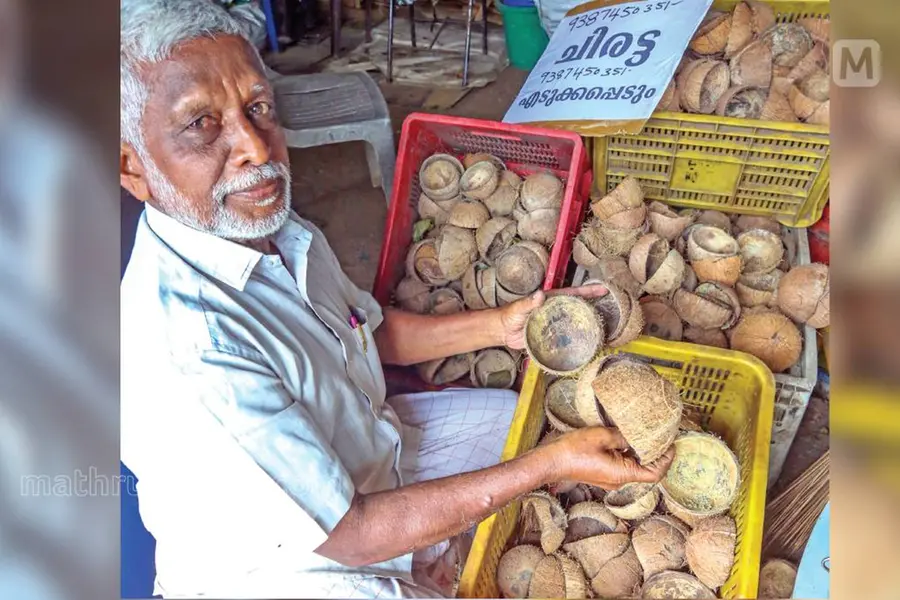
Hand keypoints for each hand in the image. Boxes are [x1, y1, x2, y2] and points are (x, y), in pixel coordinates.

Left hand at [497, 285, 609, 349]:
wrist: (503, 332)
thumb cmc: (510, 315)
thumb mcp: (519, 307)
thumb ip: (529, 302)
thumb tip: (540, 294)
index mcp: (551, 300)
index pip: (572, 294)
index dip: (588, 291)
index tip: (603, 289)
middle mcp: (556, 311)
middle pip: (578, 308)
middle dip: (594, 307)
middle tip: (612, 309)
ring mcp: (555, 324)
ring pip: (574, 323)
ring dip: (588, 324)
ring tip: (605, 328)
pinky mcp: (551, 337)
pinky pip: (566, 338)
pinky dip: (576, 340)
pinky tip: (587, 344)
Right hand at [535, 426, 675, 489]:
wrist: (552, 460)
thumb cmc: (575, 450)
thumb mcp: (603, 436)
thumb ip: (623, 436)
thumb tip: (636, 435)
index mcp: (623, 474)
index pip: (654, 473)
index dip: (666, 460)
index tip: (672, 445)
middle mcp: (619, 480)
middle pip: (645, 470)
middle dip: (655, 453)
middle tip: (661, 435)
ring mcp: (611, 479)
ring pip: (633, 466)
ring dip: (640, 452)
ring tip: (645, 434)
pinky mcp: (603, 474)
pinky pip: (622, 465)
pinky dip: (628, 453)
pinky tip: (626, 438)